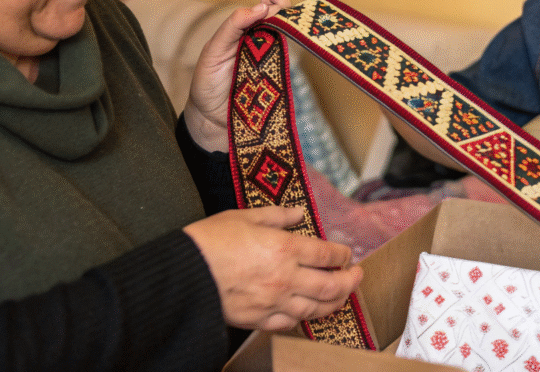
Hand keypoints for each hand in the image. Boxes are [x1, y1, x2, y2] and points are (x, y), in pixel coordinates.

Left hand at [183, 0, 289, 152]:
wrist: (209, 118)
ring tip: (282, 20)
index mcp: (244, 33)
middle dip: (283, 8)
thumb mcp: (213, 51)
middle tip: (277, 6)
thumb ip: (232, 28)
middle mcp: (261, 44)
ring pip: (287, 39)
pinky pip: (288, 63)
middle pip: (281, 20)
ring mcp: (271, 61)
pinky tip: (289, 42)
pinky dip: (292, 50)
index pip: (263, 9)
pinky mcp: (277, 79)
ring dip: (289, 26)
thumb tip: (258, 7)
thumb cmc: (208, 83)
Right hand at [183, 206, 362, 330]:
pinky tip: (308, 314)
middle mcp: (285, 278)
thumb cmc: (211, 241)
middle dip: (349, 282)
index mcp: (285, 249)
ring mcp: (273, 302)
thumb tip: (298, 214)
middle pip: (330, 286)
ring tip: (342, 297)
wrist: (183, 274)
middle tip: (357, 277)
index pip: (327, 255)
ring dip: (334, 303)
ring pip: (315, 309)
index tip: (347, 254)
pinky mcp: (258, 320)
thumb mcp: (246, 216)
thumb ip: (278, 216)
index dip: (342, 255)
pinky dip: (304, 320)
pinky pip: (289, 324)